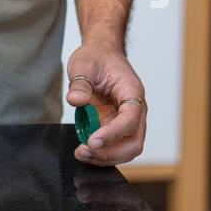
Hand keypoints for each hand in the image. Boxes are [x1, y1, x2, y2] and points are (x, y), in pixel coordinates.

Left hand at [65, 43, 146, 165]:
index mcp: (131, 91)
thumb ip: (81, 82)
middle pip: (134, 141)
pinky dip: (102, 153)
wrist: (101, 54)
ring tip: (82, 153)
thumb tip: (75, 100)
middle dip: (111, 152)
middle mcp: (135, 109)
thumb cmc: (97, 57)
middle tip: (85, 150)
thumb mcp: (84, 64)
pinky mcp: (116, 126)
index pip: (130, 119)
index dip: (113, 133)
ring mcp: (127, 120)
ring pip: (126, 148)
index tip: (92, 141)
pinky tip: (85, 151)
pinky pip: (115, 145)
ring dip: (106, 156)